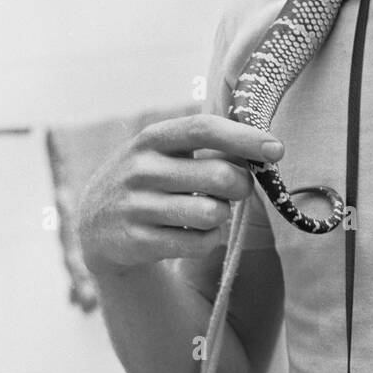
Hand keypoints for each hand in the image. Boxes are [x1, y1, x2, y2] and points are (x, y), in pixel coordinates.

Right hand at [77, 115, 281, 274]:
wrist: (95, 225)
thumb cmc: (150, 181)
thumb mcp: (164, 153)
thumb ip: (207, 148)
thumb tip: (264, 149)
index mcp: (152, 139)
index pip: (203, 129)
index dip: (244, 138)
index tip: (276, 149)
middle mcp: (140, 169)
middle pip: (219, 176)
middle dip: (241, 185)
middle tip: (235, 189)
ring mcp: (136, 205)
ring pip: (212, 213)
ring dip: (222, 216)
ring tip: (207, 213)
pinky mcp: (138, 241)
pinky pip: (199, 243)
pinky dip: (208, 240)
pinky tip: (193, 234)